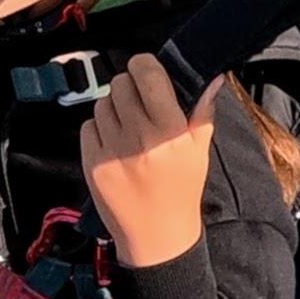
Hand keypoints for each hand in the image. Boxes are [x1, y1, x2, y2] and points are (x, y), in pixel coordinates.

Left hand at [80, 55, 220, 269]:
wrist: (157, 234)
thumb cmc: (181, 189)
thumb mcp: (199, 151)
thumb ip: (203, 111)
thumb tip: (212, 79)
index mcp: (169, 131)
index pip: (147, 75)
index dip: (144, 65)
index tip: (147, 69)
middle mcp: (139, 137)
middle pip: (121, 84)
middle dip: (130, 87)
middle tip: (140, 102)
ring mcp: (112, 150)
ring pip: (102, 103)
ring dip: (114, 108)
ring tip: (129, 127)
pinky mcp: (92, 162)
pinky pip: (88, 126)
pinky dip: (99, 129)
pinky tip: (115, 144)